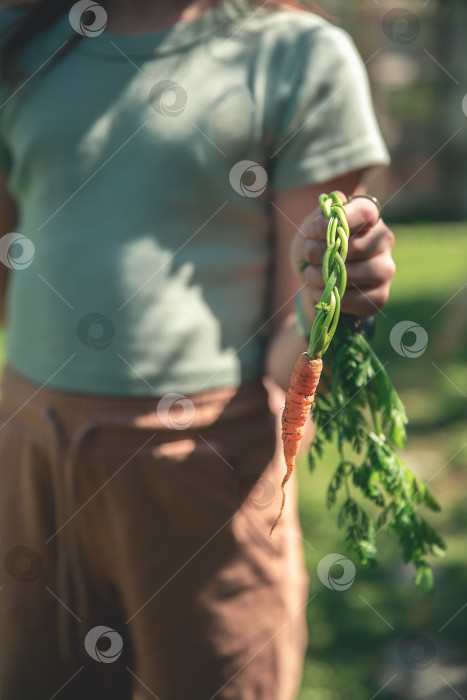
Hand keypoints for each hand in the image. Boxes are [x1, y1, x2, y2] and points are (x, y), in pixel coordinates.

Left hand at [290, 192, 395, 323]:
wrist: (314, 284)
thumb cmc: (314, 250)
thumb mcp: (310, 230)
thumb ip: (322, 215)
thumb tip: (338, 201)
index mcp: (369, 218)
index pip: (365, 212)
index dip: (338, 220)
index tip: (313, 231)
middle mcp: (383, 241)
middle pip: (355, 247)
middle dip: (321, 253)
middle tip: (307, 256)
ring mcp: (385, 269)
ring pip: (354, 274)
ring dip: (323, 276)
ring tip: (309, 275)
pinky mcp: (380, 295)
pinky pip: (356, 299)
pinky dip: (331, 297)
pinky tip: (319, 293)